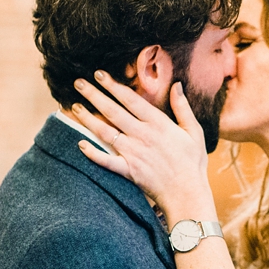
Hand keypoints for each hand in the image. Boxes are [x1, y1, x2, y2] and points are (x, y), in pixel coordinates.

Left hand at [72, 72, 215, 220]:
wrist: (187, 193)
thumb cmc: (192, 162)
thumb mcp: (194, 131)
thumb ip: (183, 107)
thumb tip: (176, 85)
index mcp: (158, 123)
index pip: (130, 100)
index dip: (113, 85)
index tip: (99, 74)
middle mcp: (142, 135)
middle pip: (113, 111)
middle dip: (94, 95)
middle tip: (78, 83)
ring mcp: (133, 153)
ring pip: (105, 132)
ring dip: (88, 119)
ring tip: (74, 107)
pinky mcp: (128, 170)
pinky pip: (106, 161)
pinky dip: (92, 153)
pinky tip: (80, 144)